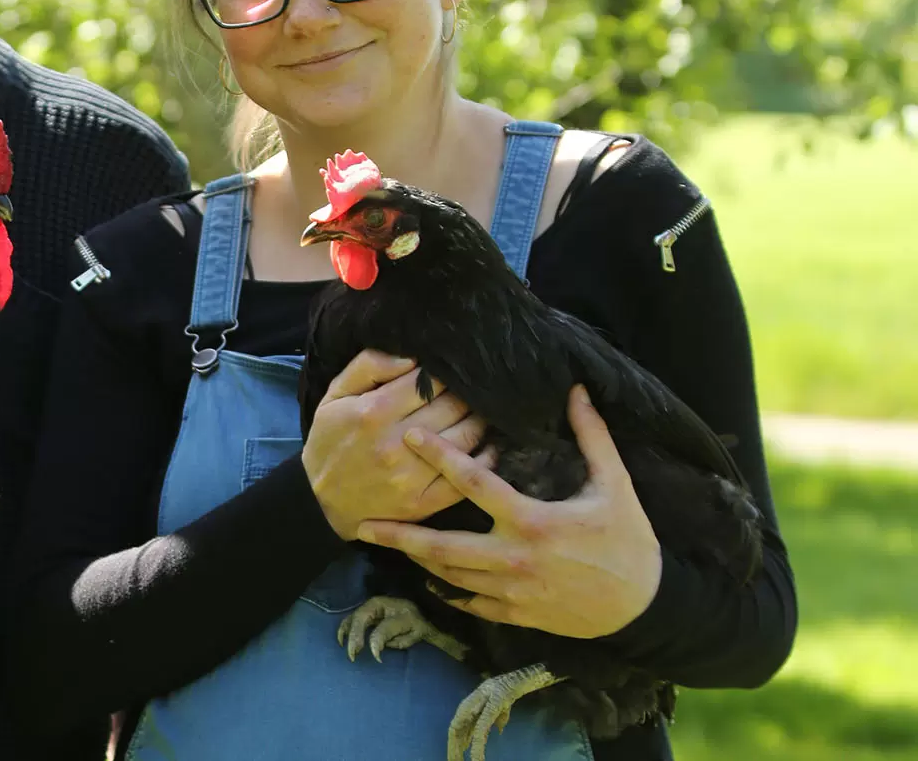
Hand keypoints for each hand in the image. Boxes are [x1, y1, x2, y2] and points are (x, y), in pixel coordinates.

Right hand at [302, 350, 489, 539]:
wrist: (320, 502)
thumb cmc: (330, 442)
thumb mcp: (334, 396)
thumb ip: (367, 366)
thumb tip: (411, 357)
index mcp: (374, 412)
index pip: (429, 381)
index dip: (443, 373)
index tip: (446, 371)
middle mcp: (397, 442)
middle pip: (453, 406)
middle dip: (463, 394)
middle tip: (466, 391)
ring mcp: (413, 475)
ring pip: (467, 436)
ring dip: (477, 420)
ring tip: (475, 412)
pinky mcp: (424, 502)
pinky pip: (468, 476)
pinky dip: (485, 457)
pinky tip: (485, 445)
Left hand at [357, 386, 661, 638]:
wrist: (644, 607)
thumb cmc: (628, 542)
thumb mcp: (615, 485)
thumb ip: (592, 437)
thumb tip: (576, 391)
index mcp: (532, 522)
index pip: (475, 484)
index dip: (441, 457)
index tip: (411, 436)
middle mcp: (513, 559)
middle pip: (443, 546)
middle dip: (400, 534)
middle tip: (361, 523)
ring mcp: (511, 592)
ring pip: (450, 577)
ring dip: (416, 559)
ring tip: (386, 544)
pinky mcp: (516, 615)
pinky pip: (470, 604)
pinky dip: (447, 591)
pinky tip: (428, 577)